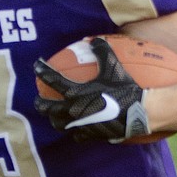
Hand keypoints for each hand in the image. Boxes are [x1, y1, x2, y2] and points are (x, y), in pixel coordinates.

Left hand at [34, 36, 150, 141]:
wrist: (139, 112)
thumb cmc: (125, 88)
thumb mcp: (114, 67)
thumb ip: (102, 51)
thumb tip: (94, 40)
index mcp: (76, 92)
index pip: (53, 80)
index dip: (43, 71)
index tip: (36, 66)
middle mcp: (74, 110)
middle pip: (47, 108)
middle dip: (40, 103)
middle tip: (39, 99)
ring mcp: (80, 125)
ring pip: (58, 124)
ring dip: (54, 118)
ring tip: (54, 115)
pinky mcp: (90, 135)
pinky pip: (77, 136)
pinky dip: (75, 132)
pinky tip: (77, 129)